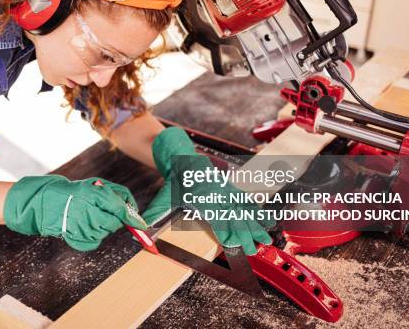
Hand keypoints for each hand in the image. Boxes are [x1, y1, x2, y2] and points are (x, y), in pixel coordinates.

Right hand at [4, 175, 146, 250]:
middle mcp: (91, 212)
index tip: (142, 226)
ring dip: (102, 226)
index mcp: (96, 195)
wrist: (48, 203)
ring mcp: (84, 228)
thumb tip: (133, 212)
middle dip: (112, 218)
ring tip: (88, 216)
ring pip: (105, 232)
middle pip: (115, 223)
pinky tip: (84, 225)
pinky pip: (95, 240)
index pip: (121, 210)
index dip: (133, 219)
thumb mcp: (97, 186)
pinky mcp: (78, 239)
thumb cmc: (75, 192)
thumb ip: (117, 196)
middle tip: (100, 210)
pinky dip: (93, 235)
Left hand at [142, 127, 273, 254]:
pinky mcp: (229, 189)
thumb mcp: (163, 199)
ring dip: (254, 224)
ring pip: (242, 210)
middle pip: (233, 217)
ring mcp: (225, 191)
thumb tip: (143, 233)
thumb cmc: (174, 183)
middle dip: (244, 233)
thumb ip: (154, 216)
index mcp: (200, 198)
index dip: (225, 231)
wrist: (183, 161)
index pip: (215, 218)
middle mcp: (216, 194)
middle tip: (253, 249)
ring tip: (265, 238)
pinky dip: (255, 212)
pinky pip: (244, 202)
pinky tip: (265, 221)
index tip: (233, 244)